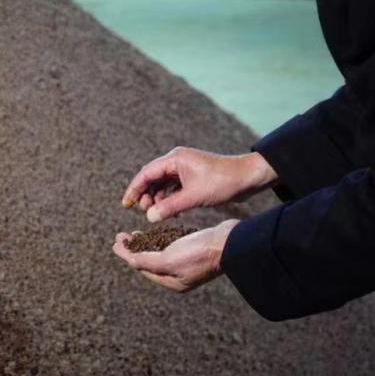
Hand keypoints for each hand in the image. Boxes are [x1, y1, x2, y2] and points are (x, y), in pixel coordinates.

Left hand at [111, 220, 240, 292]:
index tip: (115, 242)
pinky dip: (160, 239)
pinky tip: (155, 232)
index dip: (127, 255)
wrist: (230, 241)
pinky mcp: (194, 249)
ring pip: (160, 253)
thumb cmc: (200, 252)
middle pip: (149, 261)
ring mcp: (187, 263)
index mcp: (172, 282)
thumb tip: (130, 261)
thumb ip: (147, 261)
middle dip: (134, 249)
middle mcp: (179, 275)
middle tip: (121, 236)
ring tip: (132, 234)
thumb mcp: (169, 259)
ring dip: (145, 243)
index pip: (142, 268)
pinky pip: (171, 246)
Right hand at [121, 147, 277, 222]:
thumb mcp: (194, 197)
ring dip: (158, 198)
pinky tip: (171, 212)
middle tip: (143, 212)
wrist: (248, 178)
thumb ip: (169, 207)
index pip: (146, 173)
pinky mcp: (193, 177)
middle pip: (152, 177)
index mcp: (175, 159)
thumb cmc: (223, 183)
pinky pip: (174, 187)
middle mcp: (177, 161)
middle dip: (145, 195)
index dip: (134, 189)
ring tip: (156, 214)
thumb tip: (149, 217)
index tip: (126, 204)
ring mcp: (185, 168)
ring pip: (163, 183)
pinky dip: (170, 199)